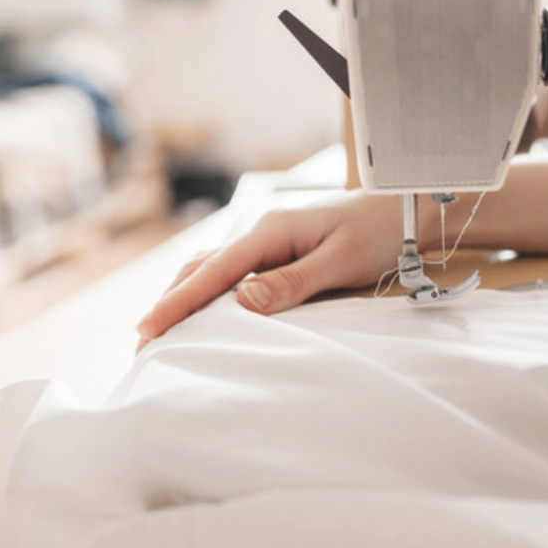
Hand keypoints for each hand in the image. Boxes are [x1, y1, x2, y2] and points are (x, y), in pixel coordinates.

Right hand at [136, 191, 400, 347]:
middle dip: (170, 301)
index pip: (215, 271)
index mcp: (272, 230)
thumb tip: (241, 302)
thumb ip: (292, 282)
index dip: (179, 301)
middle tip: (141, 340)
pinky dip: (207, 290)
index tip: (149, 328)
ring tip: (159, 328)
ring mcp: (269, 239)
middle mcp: (262, 231)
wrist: (406, 207)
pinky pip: (232, 271)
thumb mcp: (340, 260)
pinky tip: (200, 308)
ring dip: (184, 295)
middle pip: (202, 267)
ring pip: (213, 267)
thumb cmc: (379, 232)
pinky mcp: (279, 250)